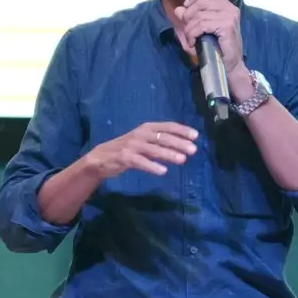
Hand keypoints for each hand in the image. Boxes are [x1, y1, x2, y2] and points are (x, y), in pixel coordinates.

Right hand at [83, 122, 199, 178]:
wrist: (101, 158)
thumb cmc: (126, 149)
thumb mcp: (143, 140)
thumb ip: (159, 141)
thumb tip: (183, 145)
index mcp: (146, 128)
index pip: (167, 126)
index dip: (182, 130)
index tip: (196, 136)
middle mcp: (140, 134)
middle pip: (163, 137)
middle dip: (179, 143)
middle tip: (193, 150)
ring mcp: (132, 146)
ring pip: (153, 149)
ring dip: (168, 154)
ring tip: (182, 160)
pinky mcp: (125, 158)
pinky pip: (141, 162)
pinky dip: (152, 166)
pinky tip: (162, 171)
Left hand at [170, 0, 242, 65]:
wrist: (230, 67)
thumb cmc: (217, 50)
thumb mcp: (201, 31)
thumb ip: (191, 19)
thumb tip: (178, 9)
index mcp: (226, 6)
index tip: (187, 6)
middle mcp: (230, 8)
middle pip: (200, 3)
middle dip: (188, 17)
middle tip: (188, 31)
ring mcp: (229, 16)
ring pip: (198, 15)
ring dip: (189, 30)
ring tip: (190, 40)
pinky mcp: (227, 26)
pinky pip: (201, 25)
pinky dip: (192, 34)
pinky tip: (193, 43)